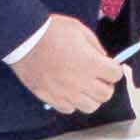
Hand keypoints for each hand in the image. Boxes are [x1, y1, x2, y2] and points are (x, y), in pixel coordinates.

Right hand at [6, 11, 126, 117]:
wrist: (23, 39)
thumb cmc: (51, 31)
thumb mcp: (80, 30)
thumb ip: (96, 47)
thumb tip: (104, 59)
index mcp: (91, 64)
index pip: (116, 75)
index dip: (113, 68)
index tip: (107, 65)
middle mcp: (81, 82)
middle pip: (106, 94)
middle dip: (105, 84)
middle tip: (98, 76)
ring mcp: (66, 93)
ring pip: (90, 107)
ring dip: (91, 97)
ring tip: (84, 86)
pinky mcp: (51, 99)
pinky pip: (69, 109)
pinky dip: (72, 102)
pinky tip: (68, 91)